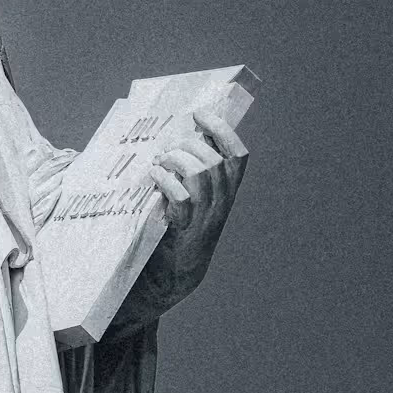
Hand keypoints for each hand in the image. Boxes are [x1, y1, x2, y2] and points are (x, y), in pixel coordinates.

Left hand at [130, 109, 248, 319]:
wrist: (170, 277)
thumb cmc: (176, 229)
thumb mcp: (194, 200)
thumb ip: (192, 173)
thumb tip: (178, 135)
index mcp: (226, 193)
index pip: (238, 156)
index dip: (223, 131)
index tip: (201, 115)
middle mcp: (220, 204)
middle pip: (215, 161)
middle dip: (189, 145)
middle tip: (168, 148)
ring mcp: (203, 218)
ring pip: (201, 174)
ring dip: (176, 159)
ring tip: (159, 161)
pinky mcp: (183, 229)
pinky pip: (181, 198)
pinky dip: (166, 180)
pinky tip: (154, 176)